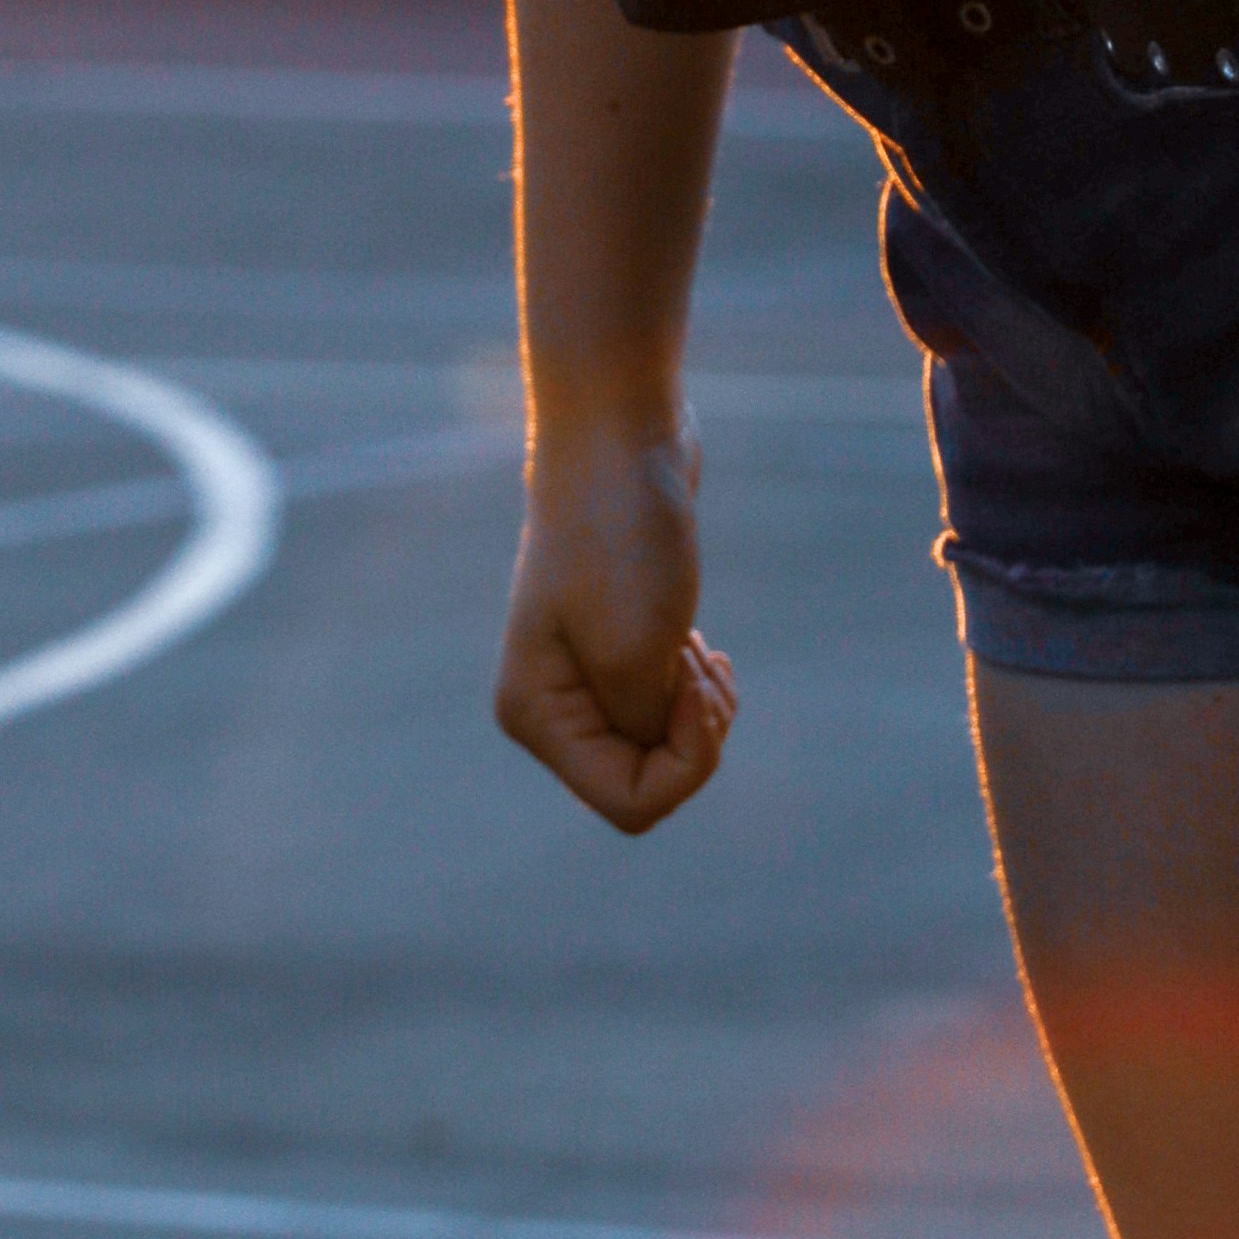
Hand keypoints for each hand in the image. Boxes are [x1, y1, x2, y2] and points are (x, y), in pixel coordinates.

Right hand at [495, 414, 735, 834]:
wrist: (620, 435)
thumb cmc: (622, 539)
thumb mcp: (640, 652)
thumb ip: (647, 729)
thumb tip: (657, 749)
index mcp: (536, 717)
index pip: (631, 803)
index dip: (686, 763)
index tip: (695, 684)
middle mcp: (550, 707)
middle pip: (647, 781)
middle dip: (695, 735)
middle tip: (702, 664)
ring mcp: (581, 677)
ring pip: (663, 746)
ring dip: (701, 708)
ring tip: (702, 647)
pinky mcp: (615, 645)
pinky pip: (668, 709)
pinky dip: (698, 689)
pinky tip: (702, 646)